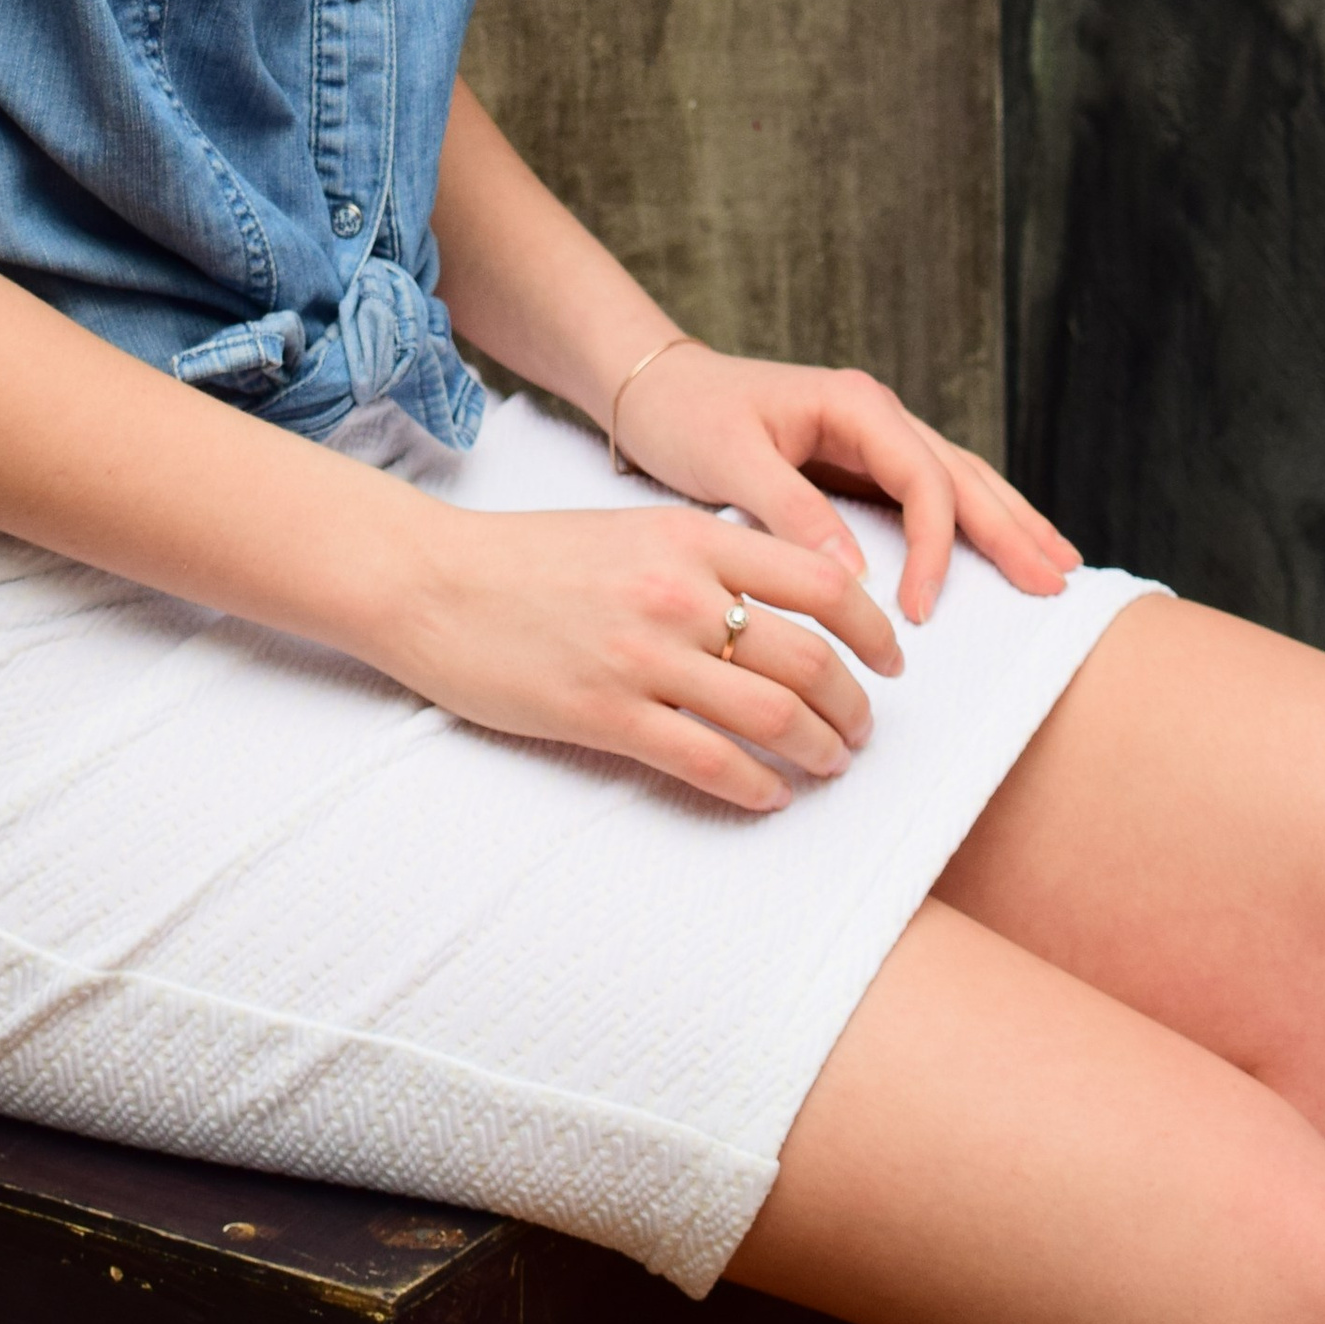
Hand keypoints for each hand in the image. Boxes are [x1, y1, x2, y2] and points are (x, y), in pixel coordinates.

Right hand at [394, 499, 902, 813]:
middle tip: (863, 729)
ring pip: (772, 714)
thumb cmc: (530, 557)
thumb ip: (709, 553)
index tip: (892, 660)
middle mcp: (678, 593)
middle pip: (811, 656)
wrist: (432, 582)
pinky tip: (770, 796)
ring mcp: (642, 657)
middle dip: (854, 704)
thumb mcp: (634, 527)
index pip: (824, 581)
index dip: (876, 628)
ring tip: (830, 764)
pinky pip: (708, 762)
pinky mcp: (604, 715)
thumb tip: (789, 596)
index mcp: (692, 537)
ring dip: (819, 749)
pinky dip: (757, 786)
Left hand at [609, 345, 1081, 624]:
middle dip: (1013, 529)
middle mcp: (875, 413)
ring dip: (1008, 522)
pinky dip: (970, 521)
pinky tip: (1000, 547)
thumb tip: (855, 576)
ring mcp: (872, 434)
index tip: (919, 611)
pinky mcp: (859, 460)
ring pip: (958, 480)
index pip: (922, 480)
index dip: (933, 549)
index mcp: (853, 404)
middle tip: (1058, 584)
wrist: (653, 387)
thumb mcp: (729, 462)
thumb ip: (791, 511)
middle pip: (962, 475)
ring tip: (1059, 565)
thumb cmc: (686, 415)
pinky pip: (929, 493)